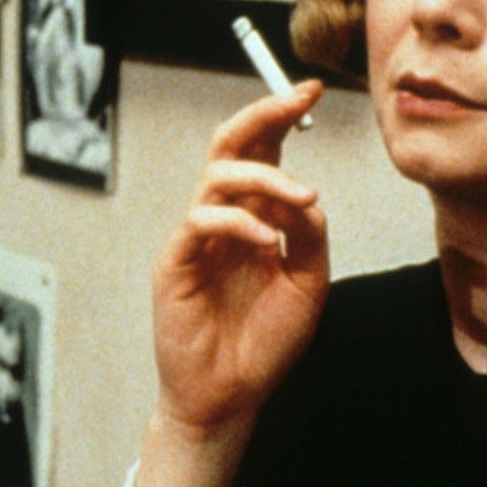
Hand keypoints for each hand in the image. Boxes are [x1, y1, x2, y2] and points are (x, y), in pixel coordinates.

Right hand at [151, 79, 328, 437]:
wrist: (230, 397)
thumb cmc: (263, 341)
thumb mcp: (307, 283)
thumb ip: (309, 236)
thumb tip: (306, 197)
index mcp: (253, 217)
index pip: (262, 151)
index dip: (280, 116)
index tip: (311, 89)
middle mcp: (223, 219)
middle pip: (229, 145)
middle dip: (262, 114)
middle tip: (295, 98)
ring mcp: (196, 239)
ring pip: (217, 176)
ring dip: (265, 177)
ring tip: (302, 199)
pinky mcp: (175, 263)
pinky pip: (200, 222)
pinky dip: (238, 222)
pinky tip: (266, 242)